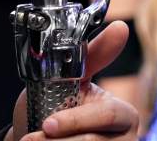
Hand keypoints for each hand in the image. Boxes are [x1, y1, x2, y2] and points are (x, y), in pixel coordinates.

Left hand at [5, 21, 139, 140]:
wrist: (32, 135)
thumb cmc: (51, 108)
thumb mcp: (69, 80)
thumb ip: (90, 57)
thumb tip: (120, 27)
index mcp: (123, 114)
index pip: (107, 115)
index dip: (76, 119)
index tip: (47, 124)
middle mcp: (124, 138)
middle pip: (94, 140)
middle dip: (61, 138)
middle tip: (33, 137)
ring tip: (32, 140)